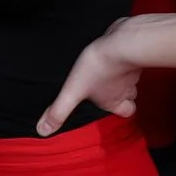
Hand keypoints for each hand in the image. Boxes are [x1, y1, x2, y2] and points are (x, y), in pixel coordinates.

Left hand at [38, 20, 142, 134]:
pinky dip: (122, 58)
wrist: (120, 43)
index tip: (110, 106)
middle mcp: (126, 89)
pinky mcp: (131, 53)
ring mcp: (132, 71)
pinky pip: (129, 59)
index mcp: (114, 101)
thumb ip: (59, 111)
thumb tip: (43, 131)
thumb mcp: (72, 91)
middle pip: (130, 96)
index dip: (120, 110)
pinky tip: (111, 53)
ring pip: (130, 78)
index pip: (125, 112)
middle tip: (109, 87)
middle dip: (121, 94)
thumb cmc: (98, 68)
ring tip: (107, 70)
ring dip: (121, 76)